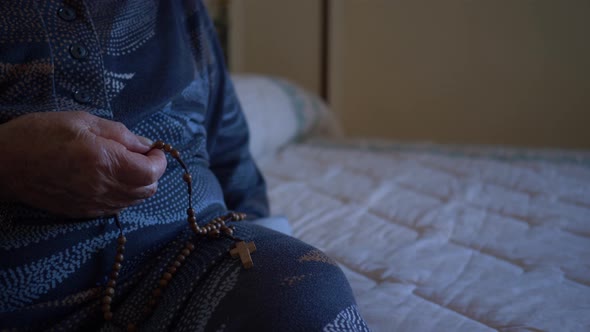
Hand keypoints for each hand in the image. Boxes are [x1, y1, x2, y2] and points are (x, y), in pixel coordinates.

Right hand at [0, 111, 166, 217]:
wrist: (2, 164)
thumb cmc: (40, 134)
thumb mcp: (83, 122)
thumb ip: (121, 134)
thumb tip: (147, 144)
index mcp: (106, 162)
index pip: (153, 172)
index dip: (159, 160)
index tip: (153, 149)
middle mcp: (103, 188)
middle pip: (148, 190)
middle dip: (152, 172)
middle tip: (140, 155)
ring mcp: (93, 204)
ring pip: (134, 201)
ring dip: (138, 185)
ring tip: (123, 165)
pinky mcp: (83, 213)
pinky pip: (116, 208)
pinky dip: (122, 195)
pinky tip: (108, 179)